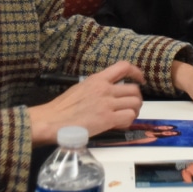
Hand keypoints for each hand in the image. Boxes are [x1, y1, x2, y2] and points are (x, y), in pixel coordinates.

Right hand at [28, 61, 143, 143]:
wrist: (52, 120)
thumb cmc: (62, 108)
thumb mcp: (81, 88)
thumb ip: (97, 88)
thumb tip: (110, 93)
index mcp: (97, 79)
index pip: (123, 67)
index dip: (136, 72)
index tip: (140, 79)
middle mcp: (105, 89)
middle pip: (134, 90)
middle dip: (136, 99)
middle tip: (131, 106)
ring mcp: (107, 104)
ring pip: (135, 103)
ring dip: (134, 111)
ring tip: (125, 116)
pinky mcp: (107, 119)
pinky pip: (129, 117)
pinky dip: (128, 121)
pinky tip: (120, 124)